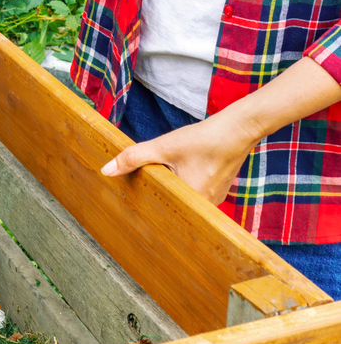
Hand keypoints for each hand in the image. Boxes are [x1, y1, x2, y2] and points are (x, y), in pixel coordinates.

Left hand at [100, 112, 263, 204]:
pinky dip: (181, 185)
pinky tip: (173, 175)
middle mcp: (203, 207)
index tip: (129, 212)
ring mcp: (212, 200)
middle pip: (170, 205)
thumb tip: (107, 170)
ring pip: (181, 198)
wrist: (237, 130)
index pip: (160, 213)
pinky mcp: (216, 191)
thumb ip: (133, 158)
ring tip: (152, 184)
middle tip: (133, 198)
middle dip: (154, 199)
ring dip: (169, 190)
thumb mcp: (162, 147)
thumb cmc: (203, 140)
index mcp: (190, 202)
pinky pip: (193, 193)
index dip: (144, 209)